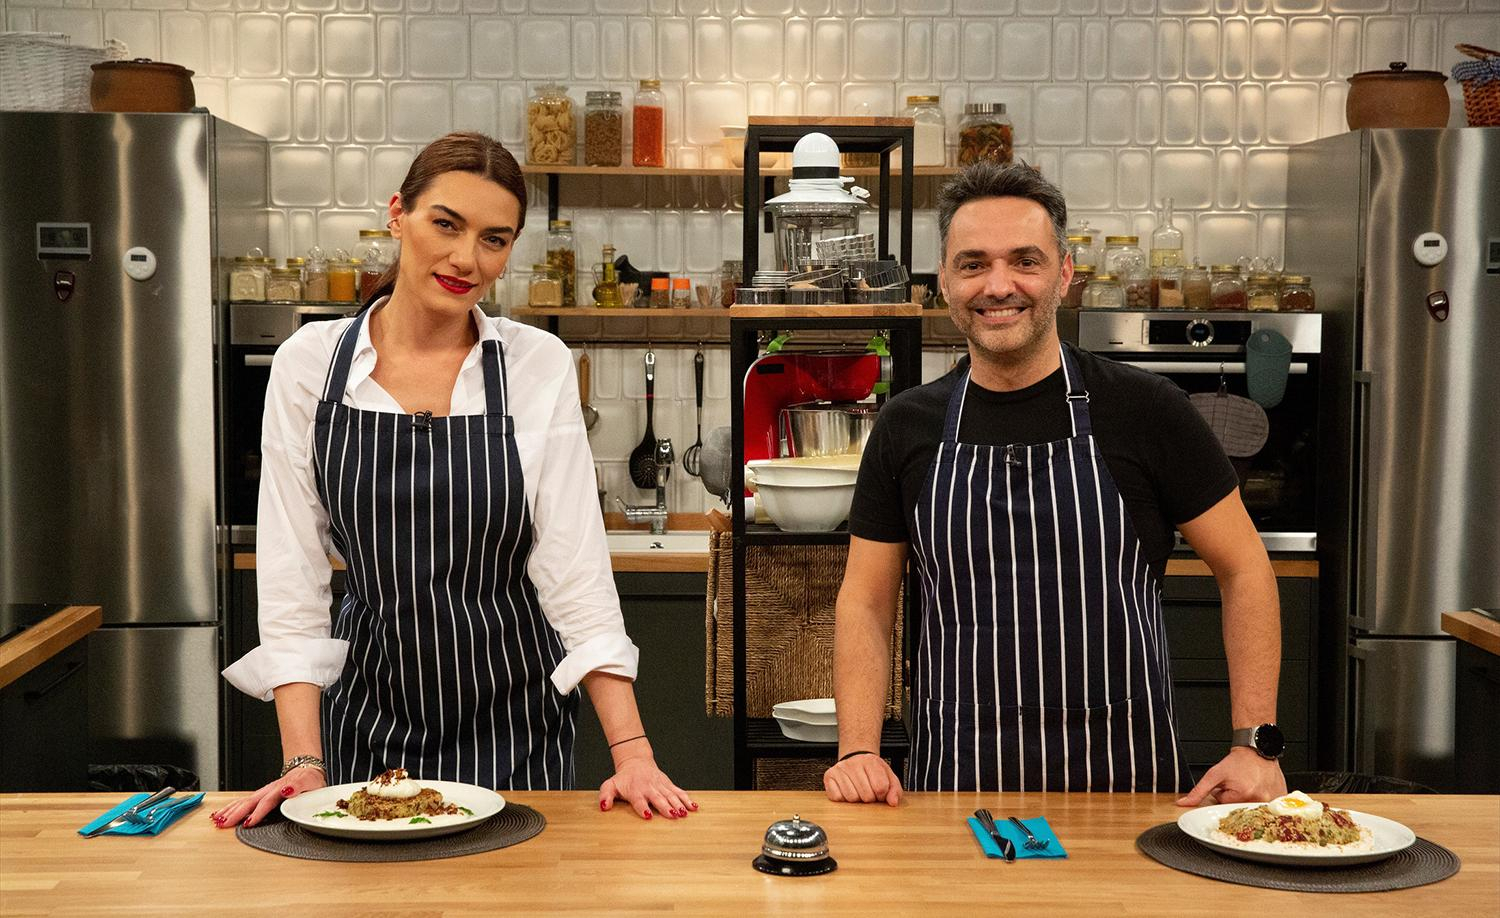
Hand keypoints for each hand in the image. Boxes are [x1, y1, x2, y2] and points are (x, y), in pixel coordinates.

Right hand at [211, 765, 327, 828]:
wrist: (307, 769)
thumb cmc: (309, 779)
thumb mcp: (309, 781)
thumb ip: (298, 786)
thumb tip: (286, 790)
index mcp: (281, 788)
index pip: (267, 801)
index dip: (258, 812)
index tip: (249, 822)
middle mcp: (269, 790)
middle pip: (250, 801)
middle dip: (236, 813)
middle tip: (224, 824)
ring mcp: (263, 792)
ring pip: (243, 801)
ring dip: (230, 811)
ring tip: (218, 820)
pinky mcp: (260, 795)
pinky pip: (243, 801)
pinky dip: (231, 808)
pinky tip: (221, 814)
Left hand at [599, 755, 695, 819]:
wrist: (636, 762)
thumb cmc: (623, 779)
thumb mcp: (610, 785)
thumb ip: (605, 796)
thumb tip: (603, 807)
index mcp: (635, 790)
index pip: (639, 800)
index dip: (642, 807)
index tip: (648, 815)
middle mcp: (649, 788)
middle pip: (658, 798)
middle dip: (665, 807)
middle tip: (673, 815)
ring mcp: (660, 785)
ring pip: (670, 795)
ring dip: (678, 804)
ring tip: (684, 813)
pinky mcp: (668, 784)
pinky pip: (679, 791)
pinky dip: (687, 799)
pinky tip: (694, 807)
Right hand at [824, 753, 901, 805]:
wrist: (855, 759)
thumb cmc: (872, 771)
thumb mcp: (888, 776)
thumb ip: (895, 790)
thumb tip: (893, 802)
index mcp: (870, 761)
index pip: (880, 787)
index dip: (882, 795)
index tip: (880, 792)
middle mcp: (853, 763)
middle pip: (866, 795)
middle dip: (870, 798)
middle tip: (869, 791)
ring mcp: (839, 769)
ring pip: (851, 798)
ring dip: (857, 800)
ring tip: (858, 791)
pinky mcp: (828, 776)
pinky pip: (837, 797)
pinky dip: (843, 799)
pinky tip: (847, 791)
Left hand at [1176, 746, 1286, 806]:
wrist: (1257, 750)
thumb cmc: (1238, 762)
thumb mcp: (1214, 774)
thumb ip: (1198, 791)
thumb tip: (1184, 803)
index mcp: (1243, 795)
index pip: (1225, 805)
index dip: (1224, 795)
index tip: (1230, 785)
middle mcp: (1260, 800)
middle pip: (1240, 810)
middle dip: (1236, 799)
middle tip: (1240, 784)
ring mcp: (1273, 800)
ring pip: (1253, 808)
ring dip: (1248, 800)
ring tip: (1250, 785)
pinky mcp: (1280, 798)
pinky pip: (1269, 807)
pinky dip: (1262, 800)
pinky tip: (1260, 788)